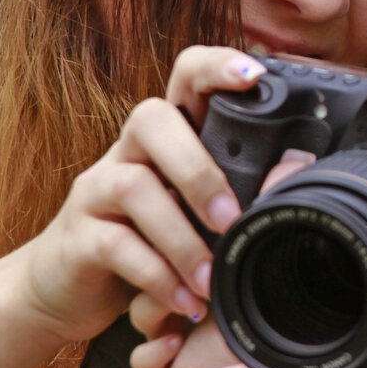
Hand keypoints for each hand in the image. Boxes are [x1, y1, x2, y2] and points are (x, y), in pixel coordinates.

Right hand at [15, 46, 266, 344]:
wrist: (68, 289)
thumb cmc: (147, 241)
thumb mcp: (193, 209)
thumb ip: (234, 187)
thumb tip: (298, 169)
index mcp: (167, 137)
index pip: (185, 76)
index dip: (216, 66)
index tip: (254, 75)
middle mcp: (128, 150)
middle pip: (151, 118)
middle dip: (198, 169)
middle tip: (231, 220)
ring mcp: (97, 189)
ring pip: (134, 185)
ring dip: (181, 236)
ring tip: (209, 277)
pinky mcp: (77, 236)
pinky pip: (115, 244)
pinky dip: (155, 276)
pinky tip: (182, 301)